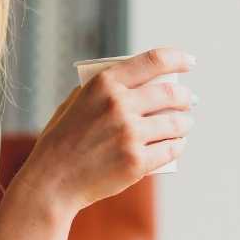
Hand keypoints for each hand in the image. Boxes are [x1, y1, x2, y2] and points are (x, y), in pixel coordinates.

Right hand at [14, 48, 194, 215]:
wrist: (51, 181)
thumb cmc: (60, 143)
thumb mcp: (71, 105)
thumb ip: (98, 91)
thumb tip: (132, 82)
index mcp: (103, 84)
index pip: (154, 60)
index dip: (178, 58)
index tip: (189, 62)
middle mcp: (118, 105)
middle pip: (173, 93)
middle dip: (186, 96)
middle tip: (187, 100)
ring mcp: (129, 134)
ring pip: (178, 123)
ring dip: (185, 123)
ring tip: (183, 124)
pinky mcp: (137, 161)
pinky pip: (172, 149)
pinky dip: (178, 146)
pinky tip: (176, 144)